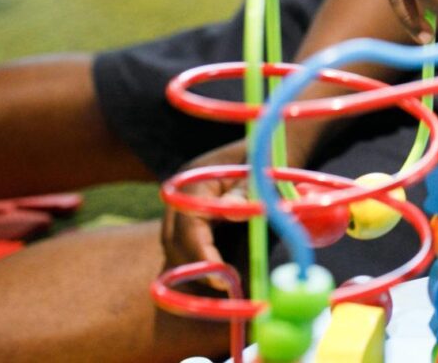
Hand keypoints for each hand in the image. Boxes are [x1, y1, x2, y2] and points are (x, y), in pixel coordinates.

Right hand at [161, 139, 251, 288]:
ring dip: (195, 268)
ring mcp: (179, 211)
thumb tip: (234, 212)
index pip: (188, 226)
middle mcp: (179, 199)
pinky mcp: (188, 222)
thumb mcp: (259, 174)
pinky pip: (185, 247)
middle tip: (223, 286)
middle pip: (174, 242)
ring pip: (175, 248)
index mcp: (194, 183)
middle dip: (195, 267)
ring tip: (224, 284)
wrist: (261, 150)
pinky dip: (199, 262)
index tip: (220, 277)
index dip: (201, 255)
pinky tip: (219, 275)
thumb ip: (246, 191)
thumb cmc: (263, 161)